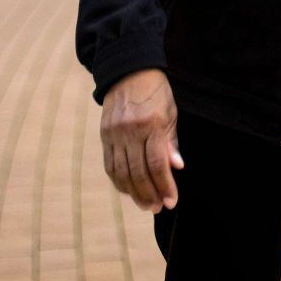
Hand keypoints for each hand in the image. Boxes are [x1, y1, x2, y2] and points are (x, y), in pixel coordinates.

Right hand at [99, 68, 181, 211]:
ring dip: (134, 192)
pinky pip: (110, 164)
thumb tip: (176, 167)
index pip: (157, 163)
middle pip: (138, 172)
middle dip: (150, 194)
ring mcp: (114, 134)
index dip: (165, 185)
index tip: (171, 201)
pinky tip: (128, 191)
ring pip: (122, 172)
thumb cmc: (156, 92)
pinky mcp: (104, 135)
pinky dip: (119, 181)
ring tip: (146, 205)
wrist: (128, 71)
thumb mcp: (170, 112)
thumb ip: (171, 141)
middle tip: (159, 208)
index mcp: (151, 124)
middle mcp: (130, 131)